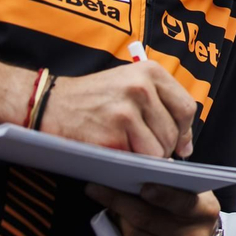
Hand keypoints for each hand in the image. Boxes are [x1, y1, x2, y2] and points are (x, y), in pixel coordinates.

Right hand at [40, 62, 196, 157]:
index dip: (184, 131)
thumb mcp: (129, 84)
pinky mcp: (112, 135)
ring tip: (127, 148)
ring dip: (147, 158)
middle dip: (163, 148)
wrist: (49, 104)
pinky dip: (131, 164)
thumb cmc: (93, 98)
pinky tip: (116, 153)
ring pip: (159, 150)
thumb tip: (186, 145)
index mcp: (150, 72)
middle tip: (142, 147)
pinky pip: (138, 161)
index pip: (186, 108)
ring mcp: (126, 111)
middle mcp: (141, 88)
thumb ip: (161, 105)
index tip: (179, 143)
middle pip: (173, 133)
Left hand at [86, 183, 219, 235]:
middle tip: (99, 188)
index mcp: (205, 212)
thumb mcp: (191, 187)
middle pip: (149, 220)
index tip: (143, 186)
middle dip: (120, 201)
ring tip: (105, 203)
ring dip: (116, 218)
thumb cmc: (190, 203)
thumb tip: (142, 165)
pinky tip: (108, 226)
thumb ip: (172, 178)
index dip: (163, 195)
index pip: (184, 203)